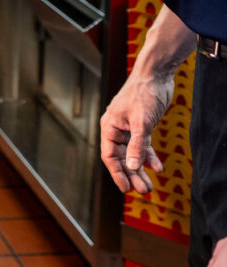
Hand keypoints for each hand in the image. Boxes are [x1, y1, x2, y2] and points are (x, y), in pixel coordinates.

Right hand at [99, 70, 173, 193]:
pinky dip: (149, 157)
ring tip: (150, 185)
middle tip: (144, 190)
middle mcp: (116, 129)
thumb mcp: (141, 123)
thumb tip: (131, 166)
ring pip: (132, 154)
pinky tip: (157, 167)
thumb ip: (136, 145)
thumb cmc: (143, 94)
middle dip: (132, 175)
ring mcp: (129, 128)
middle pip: (121, 157)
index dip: (117, 173)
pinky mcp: (141, 126)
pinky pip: (143, 146)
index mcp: (109, 126)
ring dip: (141, 169)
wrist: (155, 76)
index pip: (109, 155)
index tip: (126, 189)